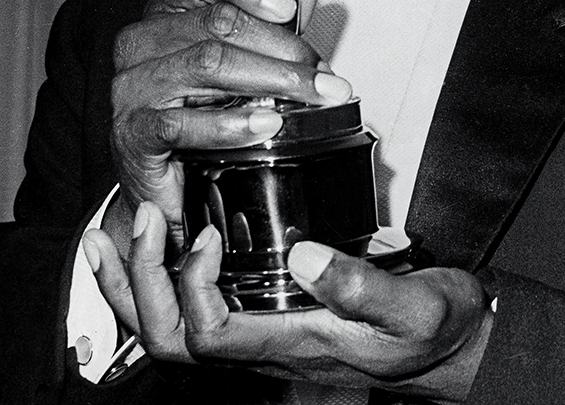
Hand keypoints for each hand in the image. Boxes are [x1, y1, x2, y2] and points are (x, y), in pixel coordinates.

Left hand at [84, 203, 493, 402]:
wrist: (452, 344)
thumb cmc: (436, 329)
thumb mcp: (419, 306)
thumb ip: (364, 287)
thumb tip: (306, 256)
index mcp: (295, 345)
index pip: (212, 335)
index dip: (194, 287)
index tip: (209, 234)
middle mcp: (265, 346)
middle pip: (170, 341)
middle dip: (140, 283)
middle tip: (140, 218)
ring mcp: (260, 333)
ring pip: (170, 330)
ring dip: (133, 283)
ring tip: (112, 231)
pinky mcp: (264, 313)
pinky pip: (191, 309)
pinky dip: (158, 277)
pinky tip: (154, 238)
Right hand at [110, 0, 344, 239]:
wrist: (167, 183)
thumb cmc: (202, 112)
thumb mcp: (244, 57)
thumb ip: (273, 13)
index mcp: (164, 12)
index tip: (288, 6)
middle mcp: (141, 41)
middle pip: (215, 22)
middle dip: (282, 46)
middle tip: (325, 73)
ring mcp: (132, 86)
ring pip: (208, 64)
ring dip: (272, 80)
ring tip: (312, 96)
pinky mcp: (132, 132)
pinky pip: (183, 122)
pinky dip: (232, 123)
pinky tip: (267, 124)